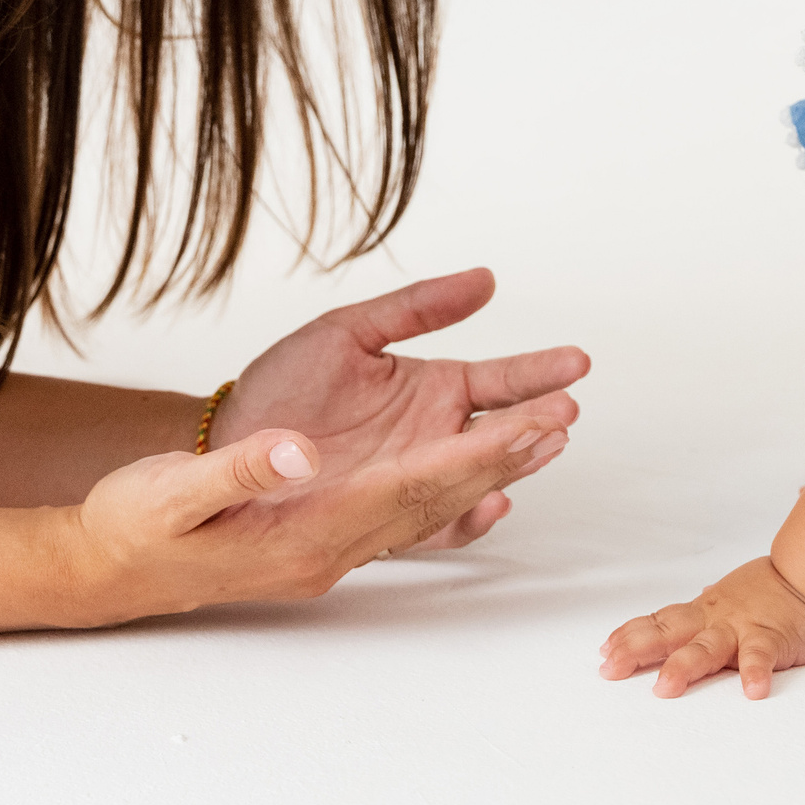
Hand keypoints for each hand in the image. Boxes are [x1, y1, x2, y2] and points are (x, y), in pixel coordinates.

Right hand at [62, 413, 566, 625]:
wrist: (109, 564)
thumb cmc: (136, 524)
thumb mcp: (173, 492)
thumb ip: (238, 470)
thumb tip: (298, 452)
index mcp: (307, 531)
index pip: (412, 489)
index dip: (476, 457)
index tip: (530, 428)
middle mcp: (331, 545)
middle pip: (436, 498)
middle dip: (502, 459)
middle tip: (564, 419)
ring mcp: (328, 545)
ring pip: (426, 506)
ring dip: (485, 473)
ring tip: (543, 436)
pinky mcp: (318, 533)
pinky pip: (400, 517)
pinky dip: (447, 494)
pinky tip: (480, 486)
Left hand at [210, 268, 587, 550]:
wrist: (229, 443)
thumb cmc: (284, 386)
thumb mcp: (348, 330)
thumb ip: (417, 307)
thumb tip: (485, 279)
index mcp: (434, 389)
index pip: (502, 381)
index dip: (539, 373)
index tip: (575, 363)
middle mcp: (434, 438)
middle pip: (502, 432)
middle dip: (538, 421)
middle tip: (566, 411)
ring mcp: (415, 479)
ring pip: (479, 476)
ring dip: (513, 464)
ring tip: (542, 447)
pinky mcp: (388, 517)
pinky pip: (436, 525)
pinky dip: (466, 518)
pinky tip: (488, 500)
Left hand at [598, 556, 804, 699]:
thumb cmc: (771, 591)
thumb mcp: (726, 599)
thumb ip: (699, 614)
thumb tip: (673, 618)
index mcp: (703, 612)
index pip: (658, 622)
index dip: (629, 636)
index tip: (604, 651)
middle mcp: (715, 619)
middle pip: (668, 633)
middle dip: (636, 650)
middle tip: (610, 668)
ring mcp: (742, 627)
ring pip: (707, 647)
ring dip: (685, 666)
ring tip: (665, 687)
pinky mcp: (773, 637)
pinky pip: (762, 656)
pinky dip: (756, 672)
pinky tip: (751, 691)